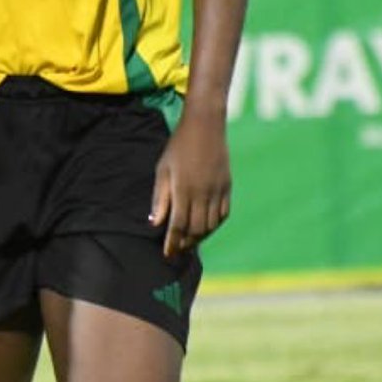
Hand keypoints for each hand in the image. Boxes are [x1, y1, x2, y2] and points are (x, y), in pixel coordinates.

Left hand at [151, 109, 230, 260]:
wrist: (206, 126)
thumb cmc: (178, 146)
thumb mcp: (163, 169)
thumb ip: (160, 197)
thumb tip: (155, 223)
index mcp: (184, 189)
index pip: (178, 225)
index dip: (172, 242)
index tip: (167, 254)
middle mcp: (203, 193)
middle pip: (196, 229)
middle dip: (185, 244)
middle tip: (176, 252)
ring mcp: (218, 190)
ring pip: (211, 225)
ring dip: (200, 237)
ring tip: (188, 243)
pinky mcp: (227, 187)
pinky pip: (223, 214)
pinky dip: (214, 225)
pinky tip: (205, 228)